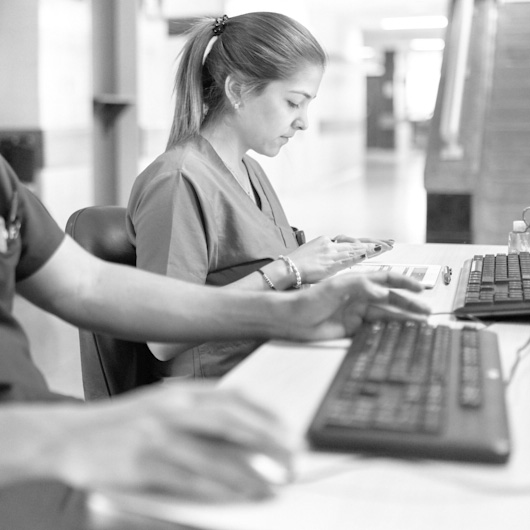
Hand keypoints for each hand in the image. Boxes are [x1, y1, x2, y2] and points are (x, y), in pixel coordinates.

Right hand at [51, 383, 292, 501]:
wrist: (70, 436)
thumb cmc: (125, 423)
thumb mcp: (162, 404)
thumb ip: (197, 413)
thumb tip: (242, 431)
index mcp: (180, 392)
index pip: (233, 398)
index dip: (266, 415)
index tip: (289, 431)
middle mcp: (172, 407)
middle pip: (231, 422)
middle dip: (267, 441)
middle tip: (293, 458)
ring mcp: (156, 434)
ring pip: (212, 455)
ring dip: (247, 473)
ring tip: (272, 486)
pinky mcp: (140, 464)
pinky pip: (186, 480)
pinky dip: (214, 490)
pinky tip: (233, 498)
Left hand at [284, 271, 429, 340]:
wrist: (292, 319)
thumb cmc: (309, 299)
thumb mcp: (336, 287)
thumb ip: (361, 286)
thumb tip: (383, 292)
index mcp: (356, 282)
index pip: (386, 280)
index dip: (404, 283)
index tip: (420, 288)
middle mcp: (359, 297)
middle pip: (390, 299)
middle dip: (409, 304)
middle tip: (426, 312)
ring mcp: (356, 313)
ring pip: (385, 315)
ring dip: (402, 318)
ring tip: (419, 324)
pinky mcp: (352, 329)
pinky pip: (374, 328)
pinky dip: (387, 330)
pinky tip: (399, 333)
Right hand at [285, 235, 393, 283]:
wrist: (285, 270)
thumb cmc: (296, 269)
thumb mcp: (314, 261)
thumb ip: (329, 261)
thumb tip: (342, 267)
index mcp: (325, 243)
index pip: (349, 241)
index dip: (365, 243)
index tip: (378, 243)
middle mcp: (329, 244)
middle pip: (355, 242)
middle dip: (373, 243)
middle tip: (389, 243)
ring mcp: (329, 251)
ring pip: (354, 248)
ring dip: (371, 248)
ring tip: (385, 248)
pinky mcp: (328, 260)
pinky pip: (347, 257)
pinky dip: (359, 256)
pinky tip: (370, 255)